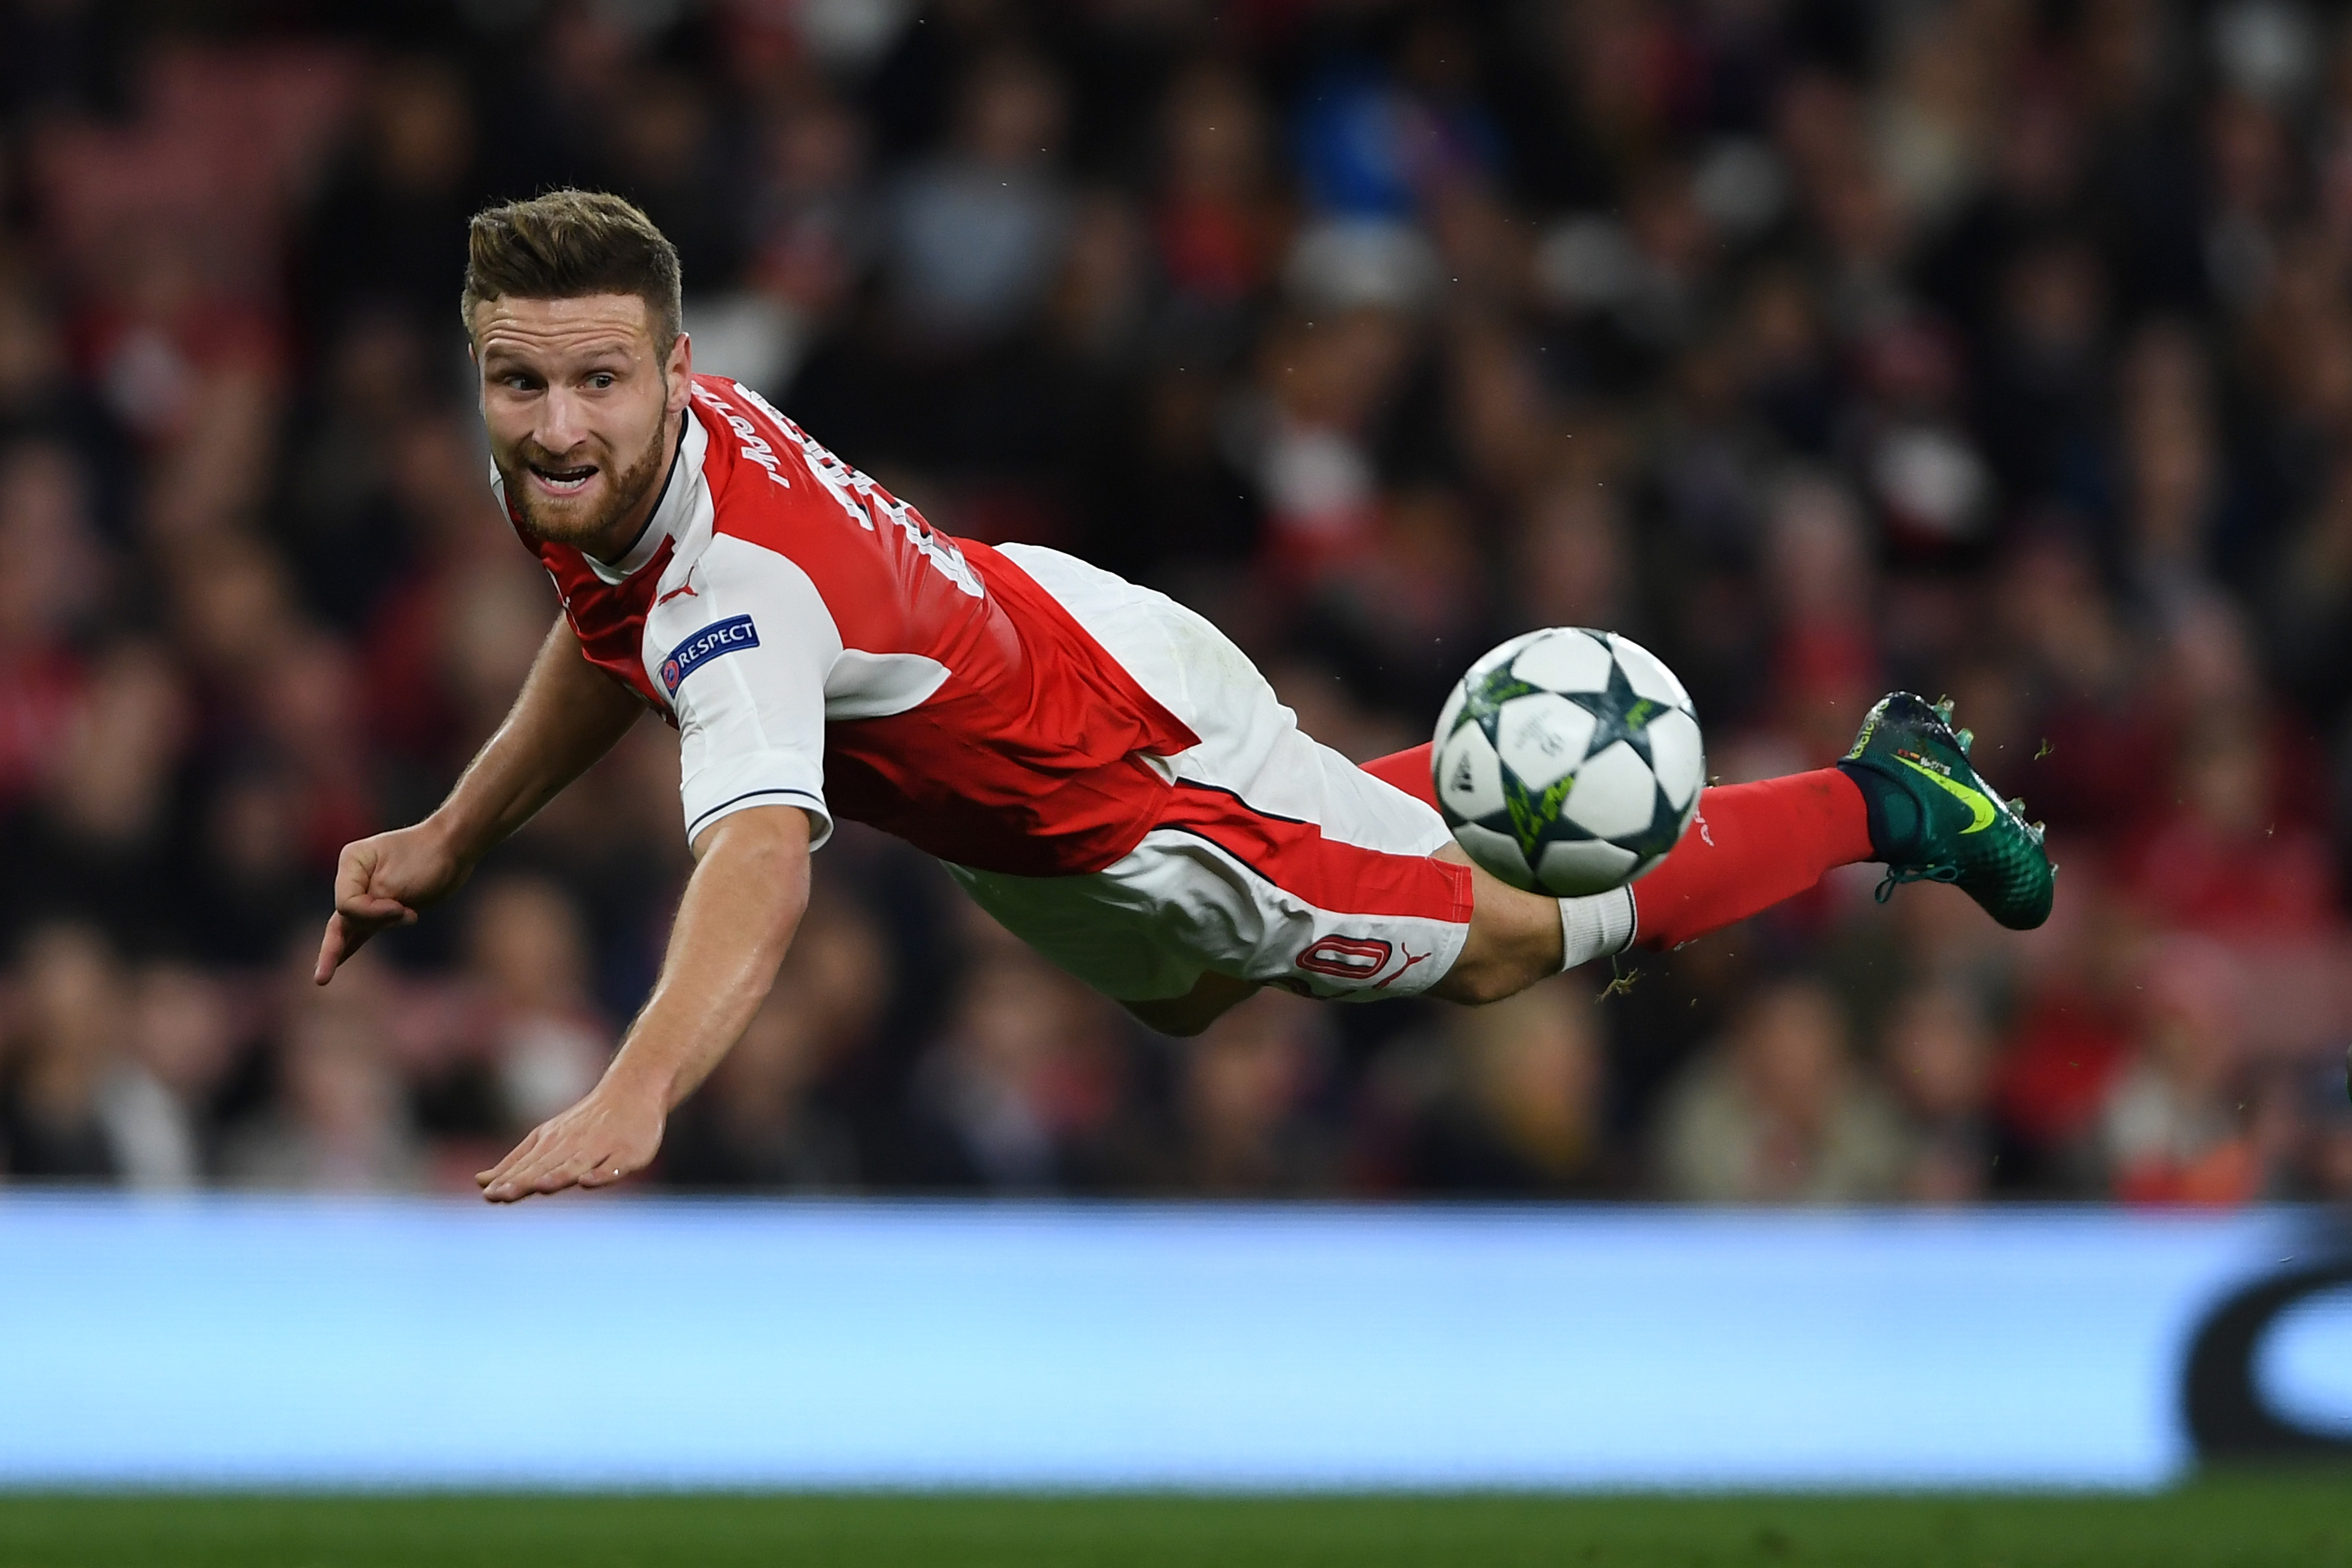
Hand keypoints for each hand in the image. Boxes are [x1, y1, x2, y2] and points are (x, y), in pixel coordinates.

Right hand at [314, 821, 474, 984]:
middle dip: (332, 949)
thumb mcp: (395, 880)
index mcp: (351, 862)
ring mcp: (366, 891)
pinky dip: (352, 945)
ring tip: (343, 962)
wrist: (453, 849)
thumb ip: (373, 906)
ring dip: (367, 938)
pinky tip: (338, 961)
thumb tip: (363, 927)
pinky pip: (363, 928)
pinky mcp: (383, 905)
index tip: (401, 907)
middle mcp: (353, 877)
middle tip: (321, 980)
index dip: (372, 912)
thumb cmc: (425, 857)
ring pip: (352, 927)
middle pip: (343, 918)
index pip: (347, 903)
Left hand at [476, 1084, 664, 1202]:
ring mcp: (601, 1148)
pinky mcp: (627, 1154)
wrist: (631, 1090)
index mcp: (551, 1142)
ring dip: (558, 1176)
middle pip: (546, 1166)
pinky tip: (587, 1182)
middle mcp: (572, 1144)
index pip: (526, 1165)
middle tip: (502, 1195)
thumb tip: (481, 1182)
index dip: (508, 1180)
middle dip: (524, 1181)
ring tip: (541, 1187)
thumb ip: (517, 1162)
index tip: (489, 1195)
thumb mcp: (546, 1137)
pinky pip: (613, 1167)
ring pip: (576, 1164)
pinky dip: (600, 1175)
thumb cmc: (584, 1122)